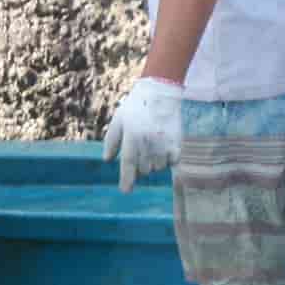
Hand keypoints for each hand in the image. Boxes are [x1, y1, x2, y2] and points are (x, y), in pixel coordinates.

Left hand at [102, 77, 183, 192]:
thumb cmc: (135, 108)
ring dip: (154, 163)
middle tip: (141, 152)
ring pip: (158, 168)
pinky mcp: (177, 143)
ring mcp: (164, 144)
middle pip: (143, 170)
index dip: (127, 180)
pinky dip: (168, 160)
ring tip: (152, 146)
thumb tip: (107, 161)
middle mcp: (148, 142)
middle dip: (140, 167)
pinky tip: (164, 148)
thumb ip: (111, 142)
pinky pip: (172, 162)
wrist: (160, 93)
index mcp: (132, 137)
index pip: (128, 164)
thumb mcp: (118, 121)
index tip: (126, 191)